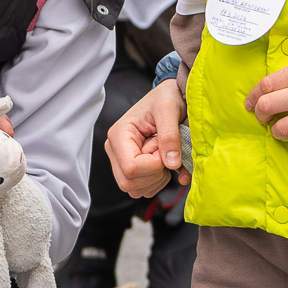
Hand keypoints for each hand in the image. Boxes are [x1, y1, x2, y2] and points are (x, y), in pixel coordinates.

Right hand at [107, 78, 186, 197]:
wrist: (169, 97)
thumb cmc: (166, 99)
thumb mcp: (169, 109)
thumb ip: (170, 136)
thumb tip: (171, 163)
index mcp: (119, 135)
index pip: (130, 167)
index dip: (153, 165)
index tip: (163, 149)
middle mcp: (116, 151)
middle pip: (129, 183)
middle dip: (154, 174)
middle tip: (164, 152)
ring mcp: (122, 162)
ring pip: (136, 190)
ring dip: (157, 179)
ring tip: (163, 154)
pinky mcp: (132, 170)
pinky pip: (143, 190)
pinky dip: (158, 182)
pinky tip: (163, 162)